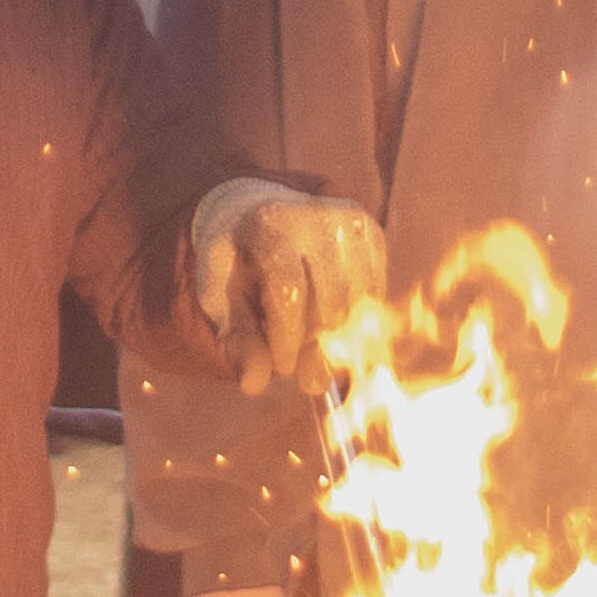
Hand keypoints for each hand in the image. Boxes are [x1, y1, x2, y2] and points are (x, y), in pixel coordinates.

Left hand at [182, 176, 386, 399]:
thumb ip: (237, 340)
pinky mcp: (368, 231)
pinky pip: (375, 291)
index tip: (282, 367)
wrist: (255, 212)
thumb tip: (253, 384)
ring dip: (337, 333)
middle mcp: (313, 214)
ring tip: (308, 338)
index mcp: (267, 224)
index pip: (291, 291)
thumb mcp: (221, 299)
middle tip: (295, 360)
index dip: (289, 338)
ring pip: (360, 299)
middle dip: (315, 342)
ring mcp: (347, 219)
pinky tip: (326, 317)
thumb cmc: (235, 264)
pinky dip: (355, 316)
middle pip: (332, 300)